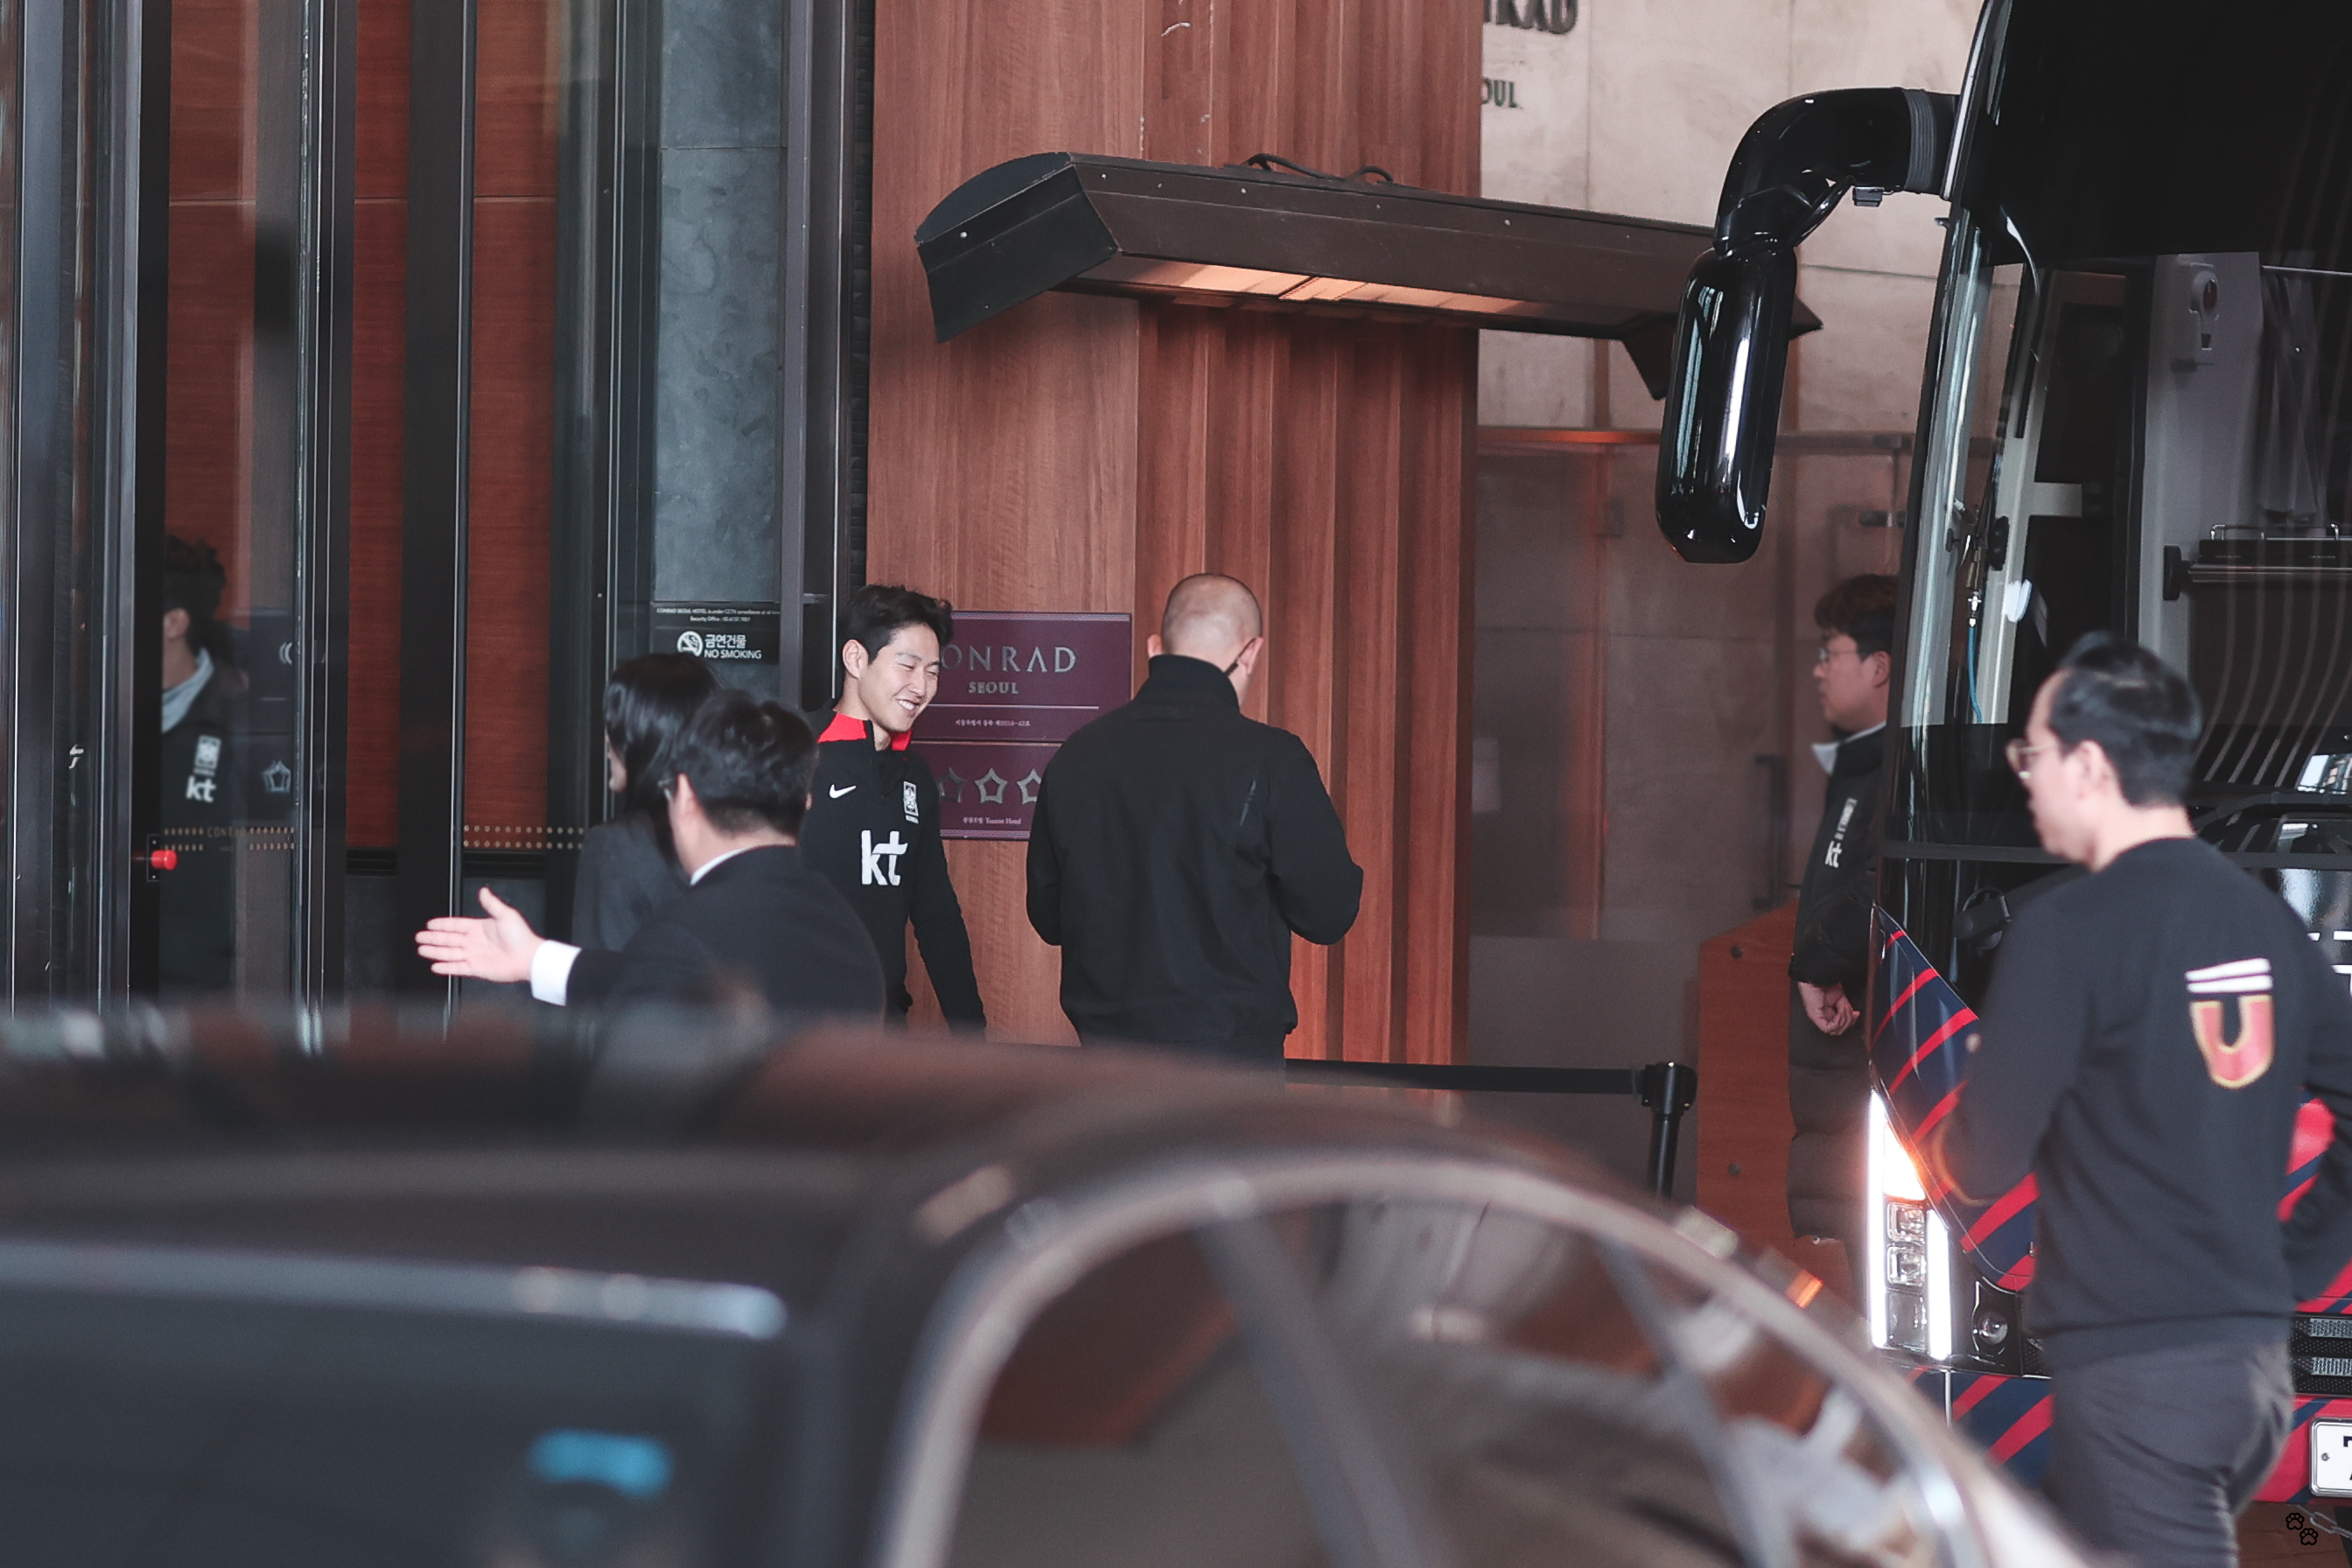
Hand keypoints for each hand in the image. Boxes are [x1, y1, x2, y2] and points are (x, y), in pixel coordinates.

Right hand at [415, 886, 542, 982]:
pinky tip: (435, 966)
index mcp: (480, 928)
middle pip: (448, 939)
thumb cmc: (521, 937)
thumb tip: (484, 890)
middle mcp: (475, 942)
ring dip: (435, 951)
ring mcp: (475, 955)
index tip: (430, 923)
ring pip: (449, 953)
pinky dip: (446, 967)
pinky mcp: (476, 968)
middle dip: (433, 938)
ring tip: (422, 949)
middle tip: (419, 937)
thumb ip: (491, 903)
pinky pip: (457, 967)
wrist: (527, 957)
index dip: (442, 924)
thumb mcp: (506, 914)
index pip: (456, 925)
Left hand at [1799, 980, 1857, 1035]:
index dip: (1850, 1022)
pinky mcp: (1815, 1017)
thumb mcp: (1841, 998)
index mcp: (1828, 1014)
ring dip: (1844, 1020)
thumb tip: (1854, 1015)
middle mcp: (1822, 1018)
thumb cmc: (1825, 983)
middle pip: (1838, 1031)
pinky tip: (1841, 1012)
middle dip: (1849, 1022)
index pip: (1840, 1026)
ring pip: (1835, 1030)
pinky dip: (1838, 1021)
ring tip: (1845, 1008)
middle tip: (1852, 1012)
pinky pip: (1829, 1027)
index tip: (1856, 1014)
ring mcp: (1818, 1018)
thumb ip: (1847, 1009)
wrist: (1817, 976)